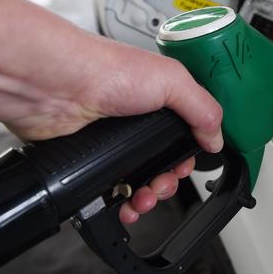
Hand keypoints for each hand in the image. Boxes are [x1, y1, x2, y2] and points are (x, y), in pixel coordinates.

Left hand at [5, 33, 223, 223]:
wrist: (55, 87)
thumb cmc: (105, 69)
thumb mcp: (171, 81)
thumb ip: (202, 108)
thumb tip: (217, 138)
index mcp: (162, 96)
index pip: (189, 131)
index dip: (192, 152)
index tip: (189, 165)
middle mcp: (140, 116)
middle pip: (166, 160)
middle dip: (169, 180)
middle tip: (164, 183)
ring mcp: (117, 137)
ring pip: (142, 177)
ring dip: (148, 195)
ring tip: (143, 197)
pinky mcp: (95, 155)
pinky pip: (114, 187)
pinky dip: (122, 202)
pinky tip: (125, 204)